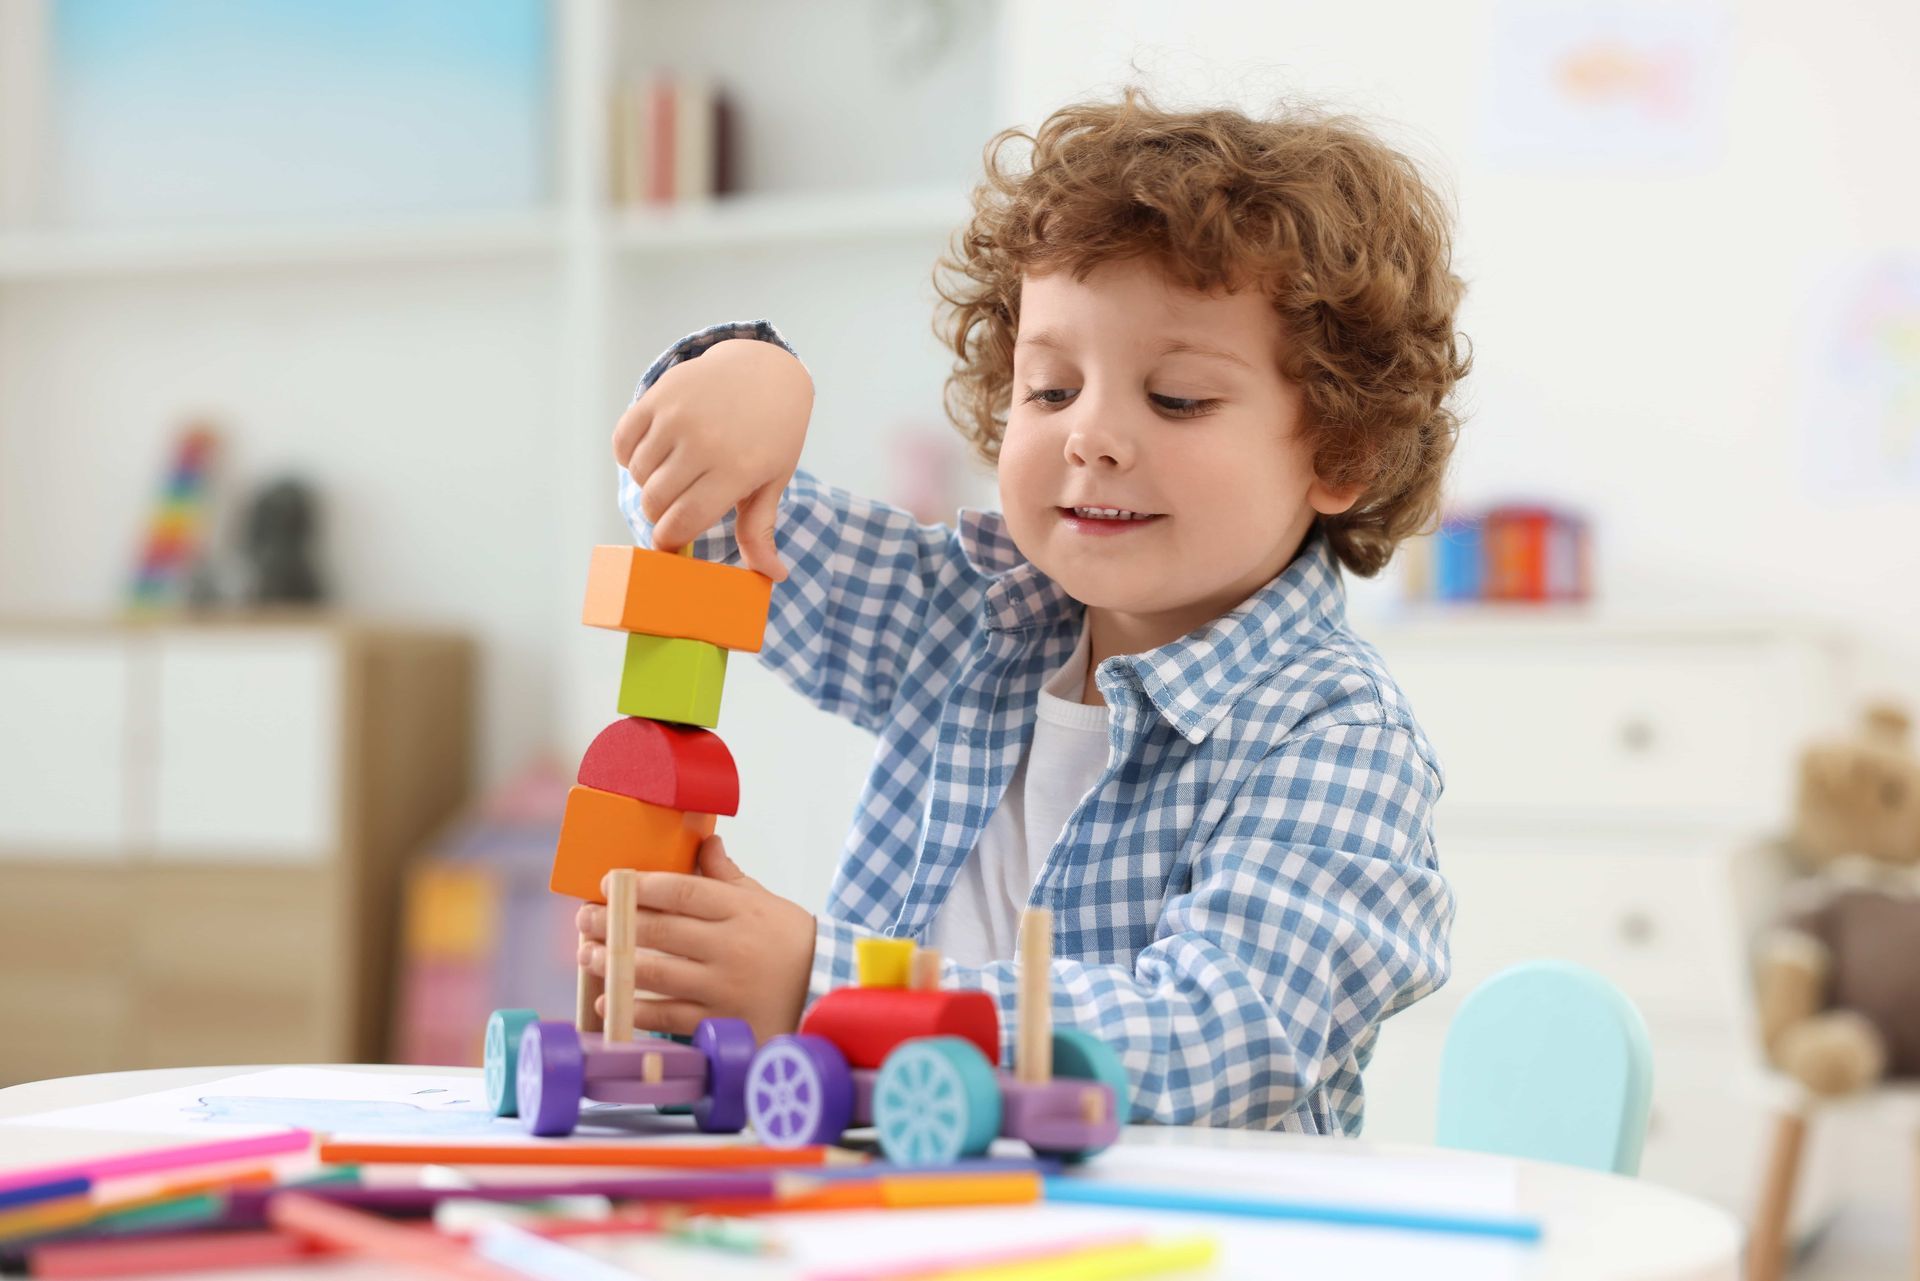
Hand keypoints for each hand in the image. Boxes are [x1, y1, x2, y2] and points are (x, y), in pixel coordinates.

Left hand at [576, 835, 815, 1044]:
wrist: (825, 990)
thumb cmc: (787, 940)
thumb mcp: (762, 901)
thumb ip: (725, 875)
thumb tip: (702, 840)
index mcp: (741, 909)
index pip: (682, 891)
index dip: (640, 886)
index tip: (608, 883)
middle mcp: (731, 946)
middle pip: (660, 930)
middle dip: (613, 922)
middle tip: (584, 918)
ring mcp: (724, 986)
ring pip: (656, 972)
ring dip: (614, 963)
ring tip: (589, 955)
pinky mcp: (720, 1021)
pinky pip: (667, 1015)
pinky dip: (633, 1008)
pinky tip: (610, 1001)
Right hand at [611, 337, 811, 581]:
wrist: (765, 371)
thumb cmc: (771, 435)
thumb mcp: (772, 482)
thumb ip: (760, 530)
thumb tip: (773, 577)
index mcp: (736, 470)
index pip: (683, 522)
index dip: (669, 541)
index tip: (671, 544)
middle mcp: (705, 442)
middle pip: (655, 502)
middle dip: (660, 515)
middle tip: (677, 506)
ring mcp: (678, 415)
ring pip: (637, 475)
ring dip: (648, 483)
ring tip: (672, 475)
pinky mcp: (658, 396)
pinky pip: (623, 442)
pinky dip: (630, 455)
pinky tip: (654, 453)